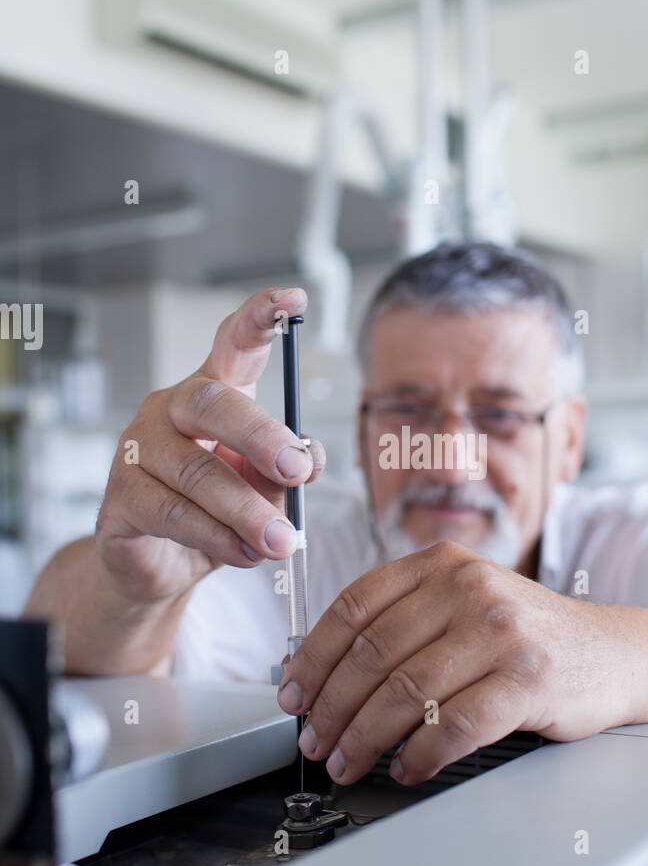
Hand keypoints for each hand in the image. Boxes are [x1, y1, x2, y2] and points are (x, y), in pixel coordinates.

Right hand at [95, 287, 324, 605]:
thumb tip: (309, 462)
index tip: (293, 300)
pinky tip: (244, 553)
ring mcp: (137, 451)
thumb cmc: (218, 511)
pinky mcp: (120, 499)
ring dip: (248, 512)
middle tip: (298, 471)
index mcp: (212, 394)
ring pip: (197, 474)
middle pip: (212, 404)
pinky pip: (174, 515)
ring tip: (283, 541)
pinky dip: (218, 538)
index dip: (260, 318)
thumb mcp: (266, 486)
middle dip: (261, 437)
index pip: (233, 343)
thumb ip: (290, 467)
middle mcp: (170, 410)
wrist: (162, 566)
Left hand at [278, 540, 628, 784]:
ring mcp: (502, 632)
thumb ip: (406, 622)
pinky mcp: (529, 680)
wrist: (618, 654)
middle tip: (315, 743)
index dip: (313, 657)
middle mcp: (470, 588)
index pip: (355, 607)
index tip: (292, 695)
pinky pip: (455, 725)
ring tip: (350, 763)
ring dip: (366, 739)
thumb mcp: (466, 604)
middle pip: (373, 655)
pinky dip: (421, 755)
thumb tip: (323, 675)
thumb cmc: (528, 638)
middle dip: (332, 709)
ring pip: (407, 693)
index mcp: (443, 564)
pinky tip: (407, 768)